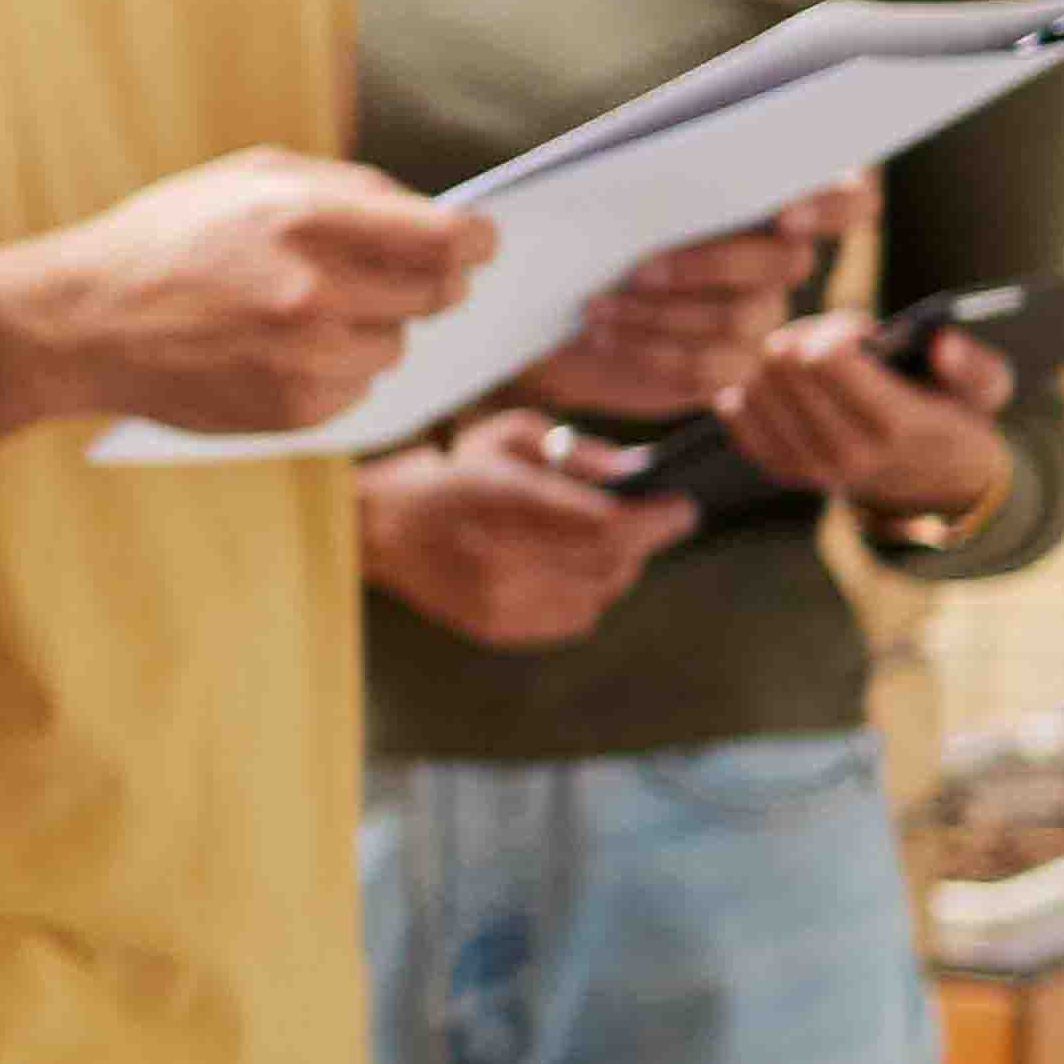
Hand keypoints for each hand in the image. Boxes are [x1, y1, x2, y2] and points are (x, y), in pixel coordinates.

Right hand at [0, 152, 489, 441]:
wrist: (86, 324)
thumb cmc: (170, 239)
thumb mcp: (253, 178)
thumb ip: (350, 188)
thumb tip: (432, 216)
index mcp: (306, 219)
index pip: (443, 237)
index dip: (477, 239)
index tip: (482, 240)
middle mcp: (315, 293)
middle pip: (436, 294)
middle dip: (432, 278)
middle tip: (408, 270)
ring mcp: (308, 359)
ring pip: (399, 344)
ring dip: (376, 325)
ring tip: (309, 310)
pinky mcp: (298, 410)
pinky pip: (361, 387)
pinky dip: (340, 367)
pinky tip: (283, 348)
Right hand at [356, 408, 686, 649]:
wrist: (381, 528)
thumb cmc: (449, 474)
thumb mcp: (509, 436)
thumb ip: (577, 453)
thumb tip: (636, 475)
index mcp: (505, 500)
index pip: (606, 524)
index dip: (655, 520)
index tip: (682, 507)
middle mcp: (503, 557)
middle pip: (609, 563)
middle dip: (646, 542)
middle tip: (661, 521)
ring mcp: (500, 599)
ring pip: (598, 595)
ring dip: (620, 569)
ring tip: (617, 544)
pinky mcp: (497, 627)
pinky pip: (574, 620)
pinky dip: (591, 596)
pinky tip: (578, 570)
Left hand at [519, 181, 861, 420]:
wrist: (569, 287)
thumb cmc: (604, 217)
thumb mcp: (625, 183)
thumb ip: (660, 172)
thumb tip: (658, 176)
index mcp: (776, 193)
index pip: (851, 198)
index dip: (834, 206)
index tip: (786, 217)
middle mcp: (784, 256)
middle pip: (786, 262)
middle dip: (709, 265)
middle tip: (642, 269)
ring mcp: (765, 314)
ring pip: (737, 319)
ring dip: (657, 313)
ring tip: (597, 306)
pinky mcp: (733, 364)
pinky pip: (705, 367)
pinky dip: (646, 349)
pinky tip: (603, 335)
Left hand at [718, 308, 1018, 525]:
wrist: (936, 482)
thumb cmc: (956, 417)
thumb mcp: (986, 390)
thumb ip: (974, 364)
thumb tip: (943, 343)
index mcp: (896, 426)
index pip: (826, 359)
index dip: (836, 328)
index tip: (857, 329)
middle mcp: (847, 453)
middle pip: (784, 366)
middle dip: (805, 336)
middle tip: (829, 339)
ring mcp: (810, 467)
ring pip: (755, 387)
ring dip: (777, 361)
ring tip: (811, 363)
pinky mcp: (783, 471)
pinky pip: (736, 416)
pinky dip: (751, 389)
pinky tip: (778, 382)